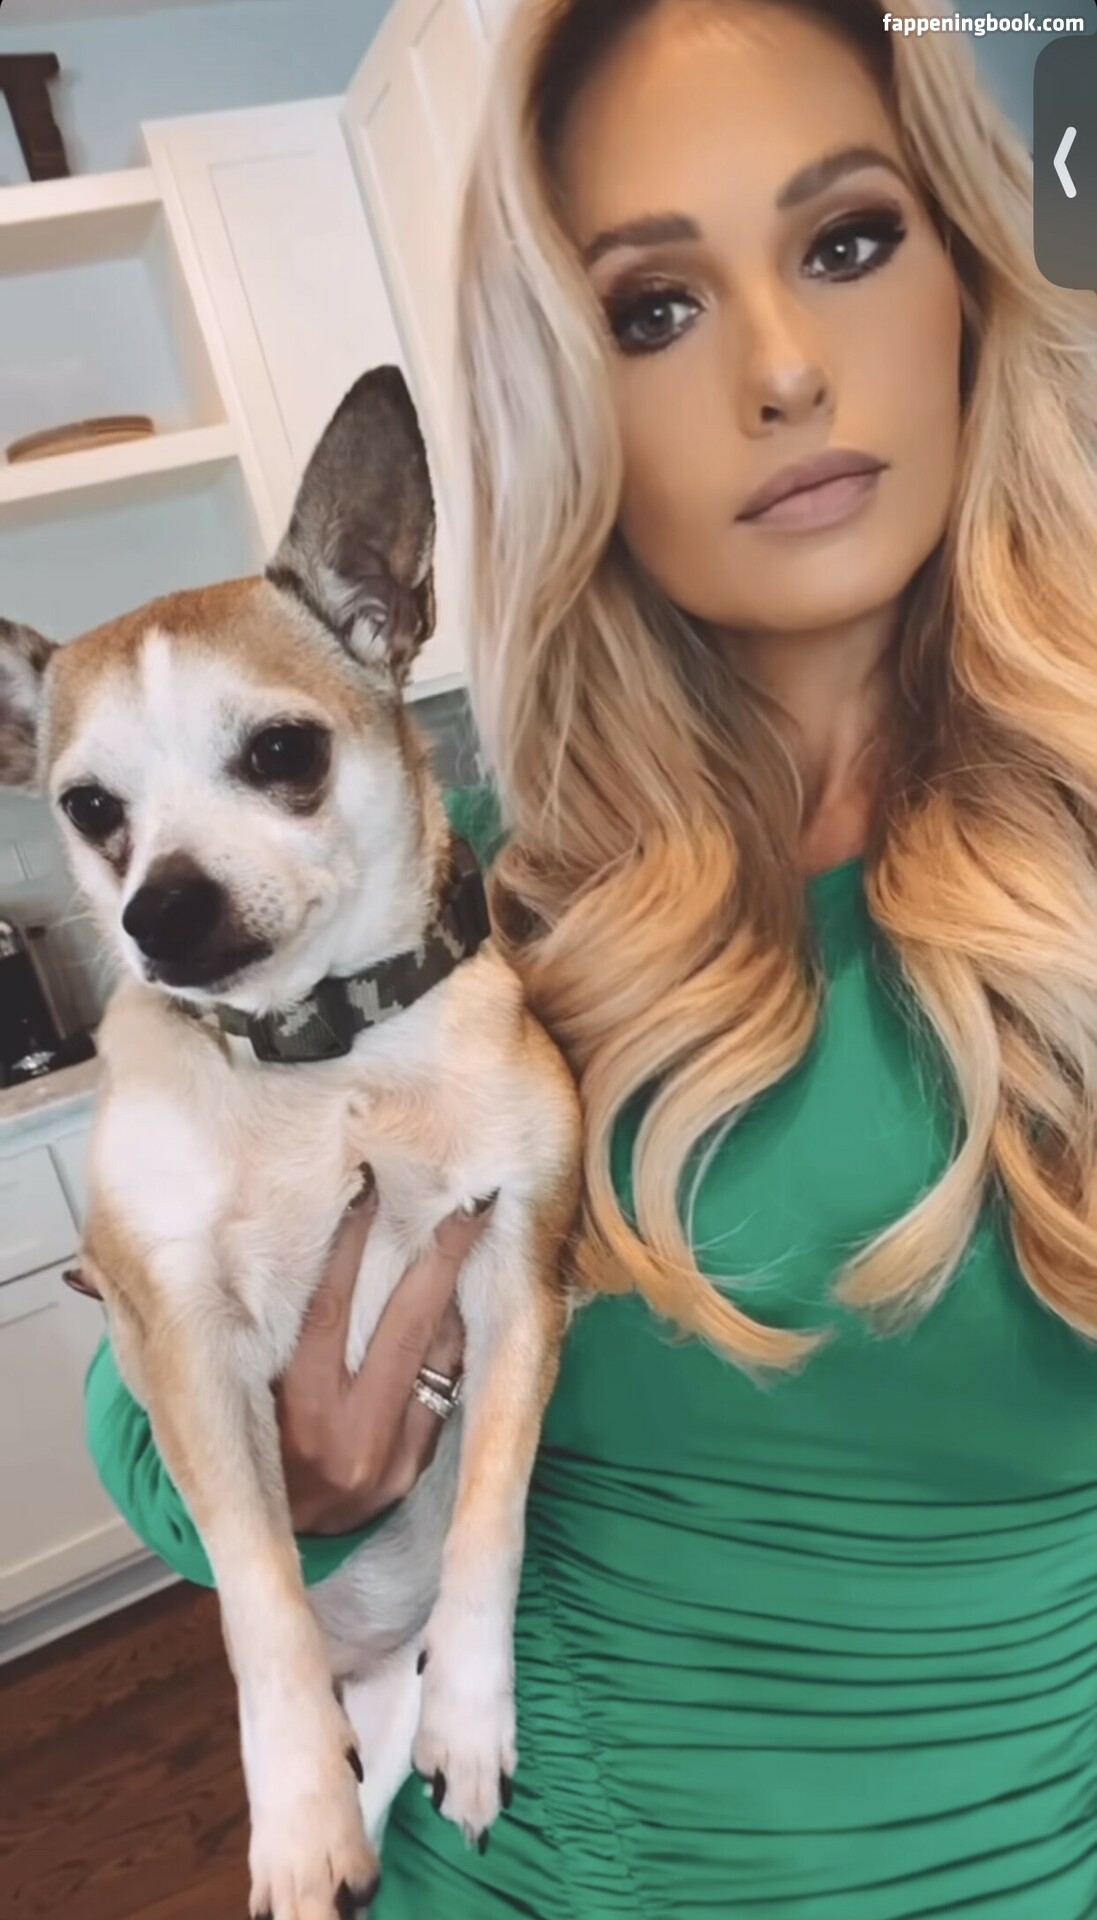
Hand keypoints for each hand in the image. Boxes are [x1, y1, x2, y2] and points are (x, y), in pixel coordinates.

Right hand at [276, 1176, 494, 1534]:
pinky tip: (462, 1303)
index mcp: (292, 1410)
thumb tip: (313, 1251)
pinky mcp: (415, 1470)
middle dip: (439, 1259)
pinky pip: (446, 1391)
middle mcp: (345, 1436)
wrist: (281, 1542)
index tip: (370, 1186)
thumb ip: (281, 1341)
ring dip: (456, 1295)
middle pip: (404, 1327)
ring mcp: (388, 1457)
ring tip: (473, 1234)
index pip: (328, 1310)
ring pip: (436, 1358)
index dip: (351, 1245)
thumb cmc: (256, 1450)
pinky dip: (453, 1344)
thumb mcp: (251, 1395)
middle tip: (466, 1202)